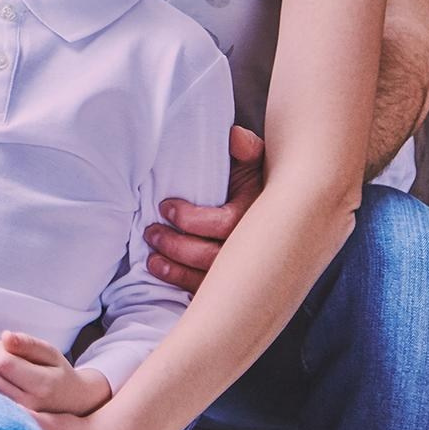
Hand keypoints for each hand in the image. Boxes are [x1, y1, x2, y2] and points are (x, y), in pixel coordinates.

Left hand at [0, 331, 111, 415]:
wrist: (70, 405)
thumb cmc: (58, 374)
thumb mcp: (50, 353)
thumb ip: (28, 344)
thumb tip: (5, 337)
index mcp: (42, 386)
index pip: (2, 362)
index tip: (6, 345)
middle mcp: (26, 405)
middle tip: (3, 354)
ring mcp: (13, 416)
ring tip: (2, 367)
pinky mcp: (2, 418)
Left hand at [145, 125, 264, 292]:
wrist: (277, 209)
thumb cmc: (255, 181)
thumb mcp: (254, 160)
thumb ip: (246, 148)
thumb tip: (233, 138)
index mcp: (258, 214)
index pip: (224, 224)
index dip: (191, 219)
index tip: (166, 206)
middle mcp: (253, 245)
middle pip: (213, 257)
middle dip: (177, 247)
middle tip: (151, 231)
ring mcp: (244, 268)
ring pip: (208, 279)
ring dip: (175, 268)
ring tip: (151, 257)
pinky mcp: (232, 282)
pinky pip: (206, 292)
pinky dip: (181, 284)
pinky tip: (162, 272)